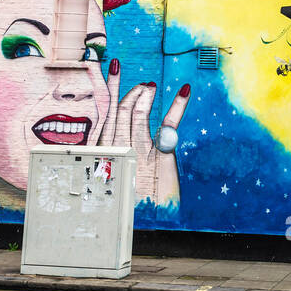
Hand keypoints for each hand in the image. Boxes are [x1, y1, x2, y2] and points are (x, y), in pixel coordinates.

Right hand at [98, 59, 189, 208]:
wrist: (145, 222)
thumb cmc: (130, 200)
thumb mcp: (116, 174)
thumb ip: (114, 153)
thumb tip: (116, 138)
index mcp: (107, 150)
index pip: (106, 111)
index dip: (107, 87)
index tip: (107, 68)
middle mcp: (119, 147)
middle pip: (121, 109)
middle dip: (128, 91)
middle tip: (136, 82)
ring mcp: (139, 150)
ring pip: (138, 113)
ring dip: (144, 96)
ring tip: (149, 87)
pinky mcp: (160, 155)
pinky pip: (169, 124)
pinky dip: (178, 106)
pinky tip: (185, 91)